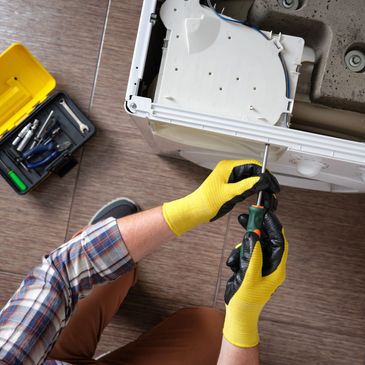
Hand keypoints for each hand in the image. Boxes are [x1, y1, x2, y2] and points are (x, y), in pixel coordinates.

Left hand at [162, 160, 278, 235]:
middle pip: (253, 172)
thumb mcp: (229, 194)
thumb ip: (246, 186)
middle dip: (264, 182)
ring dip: (260, 188)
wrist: (195, 211)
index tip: (273, 185)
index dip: (265, 174)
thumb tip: (262, 180)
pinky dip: (254, 192)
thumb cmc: (206, 202)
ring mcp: (230, 178)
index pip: (253, 165)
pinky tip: (259, 198)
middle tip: (272, 193)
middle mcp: (229, 170)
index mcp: (228, 167)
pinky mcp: (231, 187)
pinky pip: (246, 186)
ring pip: (251, 180)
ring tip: (267, 198)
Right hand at [223, 211, 287, 347]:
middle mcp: (270, 265)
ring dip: (242, 248)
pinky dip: (238, 256)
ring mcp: (260, 265)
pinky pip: (245, 253)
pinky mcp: (250, 266)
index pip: (279, 242)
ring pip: (253, 245)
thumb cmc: (246, 300)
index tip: (265, 213)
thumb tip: (254, 235)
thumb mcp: (249, 277)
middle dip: (256, 229)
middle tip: (246, 217)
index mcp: (276, 269)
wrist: (237, 313)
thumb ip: (253, 256)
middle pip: (266, 240)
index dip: (274, 226)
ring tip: (236, 261)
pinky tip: (233, 267)